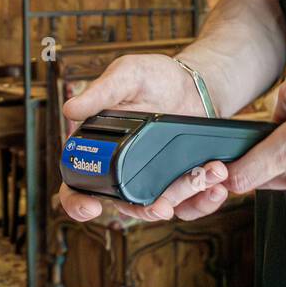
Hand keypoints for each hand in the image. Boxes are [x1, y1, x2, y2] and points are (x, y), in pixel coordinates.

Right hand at [56, 54, 229, 223]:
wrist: (193, 83)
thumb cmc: (153, 77)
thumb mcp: (126, 75)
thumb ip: (101, 92)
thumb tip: (69, 111)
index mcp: (99, 152)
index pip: (77, 186)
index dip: (77, 203)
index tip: (92, 207)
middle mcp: (123, 173)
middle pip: (125, 206)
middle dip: (145, 210)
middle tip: (163, 206)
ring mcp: (152, 181)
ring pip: (161, 207)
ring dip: (183, 198)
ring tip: (206, 176)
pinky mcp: (180, 184)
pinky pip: (189, 206)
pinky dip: (204, 202)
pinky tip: (216, 188)